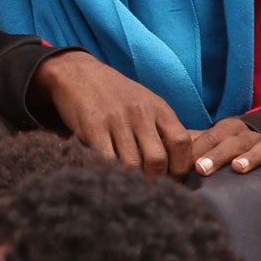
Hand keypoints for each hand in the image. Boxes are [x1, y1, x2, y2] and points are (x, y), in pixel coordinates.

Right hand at [31, 50, 194, 176]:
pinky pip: (106, 160)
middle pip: (157, 160)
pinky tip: (108, 174)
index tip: (171, 180)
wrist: (78, 72)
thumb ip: (161, 128)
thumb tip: (179, 165)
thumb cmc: (116, 94)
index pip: (181, 143)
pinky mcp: (93, 126)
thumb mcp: (146, 103)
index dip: (180, 168)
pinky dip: (109, 172)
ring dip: (131, 179)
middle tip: (148, 188)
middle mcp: (140, 112)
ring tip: (128, 183)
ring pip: (132, 165)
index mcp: (158, 107)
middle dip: (154, 179)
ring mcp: (116, 119)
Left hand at [188, 116, 260, 183]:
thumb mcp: (206, 147)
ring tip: (237, 168)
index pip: (212, 136)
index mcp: (229, 129)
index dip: (199, 148)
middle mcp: (249, 136)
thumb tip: (160, 158)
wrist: (254, 153)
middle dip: (217, 155)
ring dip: (249, 158)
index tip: (186, 163)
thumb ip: (189, 149)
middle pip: (234, 142)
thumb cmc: (221, 154)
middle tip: (202, 169)